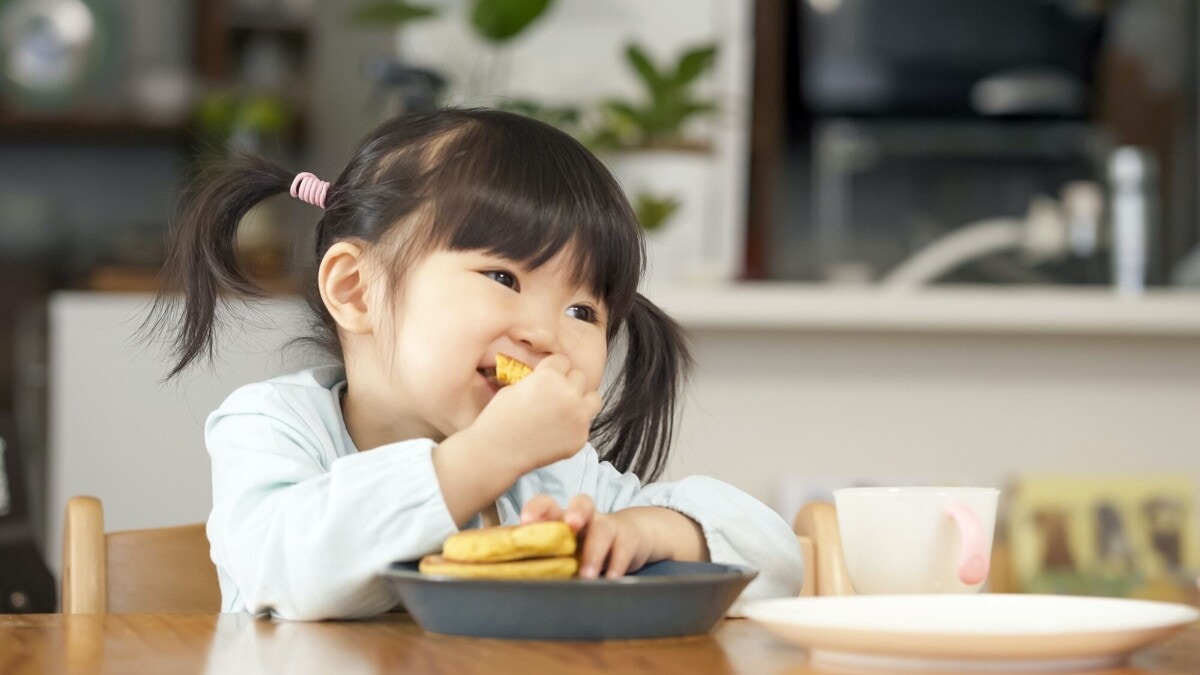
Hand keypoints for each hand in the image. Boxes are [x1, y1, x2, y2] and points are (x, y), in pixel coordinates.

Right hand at [472, 354, 601, 471]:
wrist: (498, 451)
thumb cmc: (500, 418)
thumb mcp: (516, 387)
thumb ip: (540, 380)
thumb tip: (552, 379)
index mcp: (549, 376)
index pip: (563, 361)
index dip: (554, 370)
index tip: (547, 380)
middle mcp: (568, 393)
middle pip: (580, 377)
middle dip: (568, 383)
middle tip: (554, 396)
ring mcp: (578, 416)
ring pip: (593, 398)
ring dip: (582, 401)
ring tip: (567, 409)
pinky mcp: (581, 436)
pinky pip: (586, 424)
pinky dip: (575, 425)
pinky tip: (558, 431)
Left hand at [520, 494, 712, 579]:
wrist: (632, 539)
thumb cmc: (586, 547)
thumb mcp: (565, 548)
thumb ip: (545, 556)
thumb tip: (516, 577)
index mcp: (564, 517)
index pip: (548, 504)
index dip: (537, 509)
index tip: (526, 521)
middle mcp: (587, 518)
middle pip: (583, 503)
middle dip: (576, 512)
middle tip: (571, 525)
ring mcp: (609, 526)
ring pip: (603, 530)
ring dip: (594, 552)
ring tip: (587, 575)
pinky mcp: (628, 540)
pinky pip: (623, 550)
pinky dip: (616, 566)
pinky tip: (611, 579)